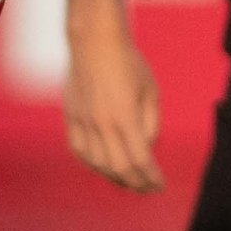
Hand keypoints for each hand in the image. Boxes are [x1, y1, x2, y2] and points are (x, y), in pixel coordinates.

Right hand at [63, 16, 164, 191]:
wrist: (94, 42)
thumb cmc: (128, 64)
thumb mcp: (150, 91)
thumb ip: (150, 124)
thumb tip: (146, 150)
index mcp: (125, 116)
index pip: (140, 159)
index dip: (151, 177)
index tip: (160, 186)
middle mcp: (102, 123)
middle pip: (119, 168)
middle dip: (136, 183)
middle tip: (147, 189)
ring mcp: (83, 121)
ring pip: (97, 164)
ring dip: (115, 177)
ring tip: (129, 181)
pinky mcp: (71, 117)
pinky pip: (79, 150)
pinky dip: (92, 164)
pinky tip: (103, 167)